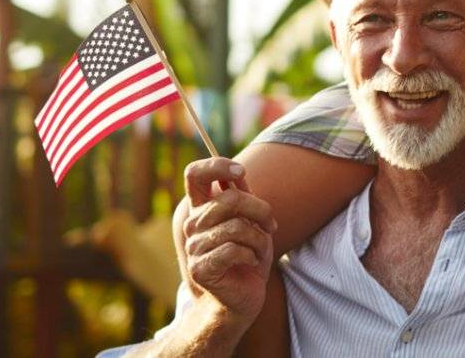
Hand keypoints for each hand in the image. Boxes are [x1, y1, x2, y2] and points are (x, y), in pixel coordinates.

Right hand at [174, 157, 276, 323]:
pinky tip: (251, 263)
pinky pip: (234, 249)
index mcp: (202, 209)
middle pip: (228, 199)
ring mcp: (194, 247)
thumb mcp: (252, 224)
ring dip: (259, 239)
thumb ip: (243, 198)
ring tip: (260, 250)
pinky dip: (252, 255)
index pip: (195, 174)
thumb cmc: (249, 258)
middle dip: (260, 210)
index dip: (217, 166)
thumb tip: (238, 174)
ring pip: (236, 227)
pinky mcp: (200, 268)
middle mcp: (193, 225)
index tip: (240, 172)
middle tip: (271, 226)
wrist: (243, 299)